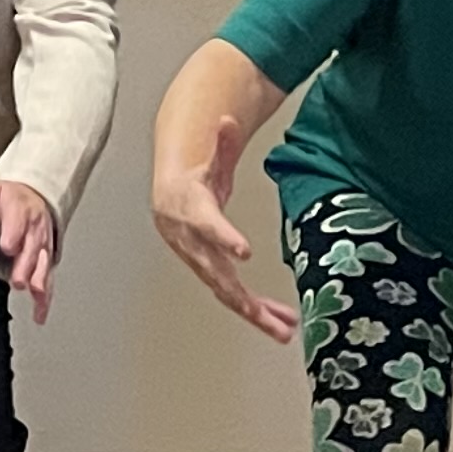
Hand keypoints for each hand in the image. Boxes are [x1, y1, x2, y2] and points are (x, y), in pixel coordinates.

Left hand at [0, 171, 60, 325]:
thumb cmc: (11, 201)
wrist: (36, 200)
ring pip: (42, 265)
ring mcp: (42, 248)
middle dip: (26, 264)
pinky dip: (45, 299)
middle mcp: (35, 231)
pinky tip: (39, 315)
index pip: (18, 224)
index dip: (13, 235)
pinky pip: (47, 281)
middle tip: (18, 279)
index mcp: (21, 212)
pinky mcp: (44, 262)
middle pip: (31, 249)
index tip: (8, 246)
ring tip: (36, 294)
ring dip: (39, 280)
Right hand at [152, 115, 295, 342]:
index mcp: (190, 213)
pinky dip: (257, 312)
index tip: (243, 251)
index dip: (223, 238)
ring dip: (256, 314)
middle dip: (242, 296)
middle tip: (266, 314)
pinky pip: (234, 297)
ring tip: (283, 330)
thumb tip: (226, 121)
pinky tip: (280, 323)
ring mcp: (201, 264)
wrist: (170, 201)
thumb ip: (221, 143)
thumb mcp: (209, 160)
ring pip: (226, 293)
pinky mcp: (212, 275)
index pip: (206, 226)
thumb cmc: (192, 183)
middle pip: (216, 273)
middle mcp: (193, 244)